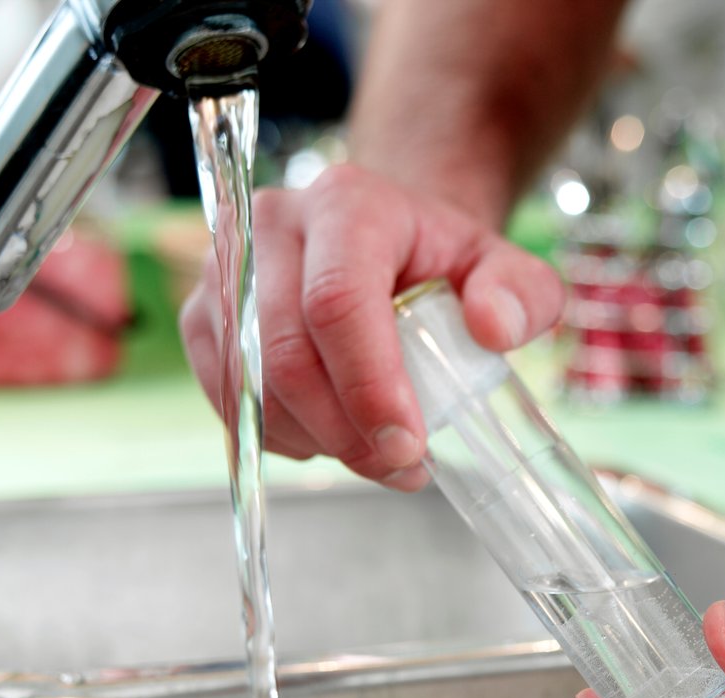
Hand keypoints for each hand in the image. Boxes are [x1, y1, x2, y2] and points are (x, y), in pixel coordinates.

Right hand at [180, 164, 563, 489]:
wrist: (382, 246)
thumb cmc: (436, 262)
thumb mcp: (500, 267)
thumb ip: (521, 292)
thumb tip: (492, 326)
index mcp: (346, 205)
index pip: (337, 302)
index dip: (369, 387)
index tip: (408, 446)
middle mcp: (268, 229)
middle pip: (284, 355)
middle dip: (345, 432)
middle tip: (401, 465)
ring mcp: (223, 275)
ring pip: (252, 389)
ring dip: (317, 441)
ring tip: (375, 449)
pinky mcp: (203, 321)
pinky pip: (231, 404)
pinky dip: (285, 438)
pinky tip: (331, 432)